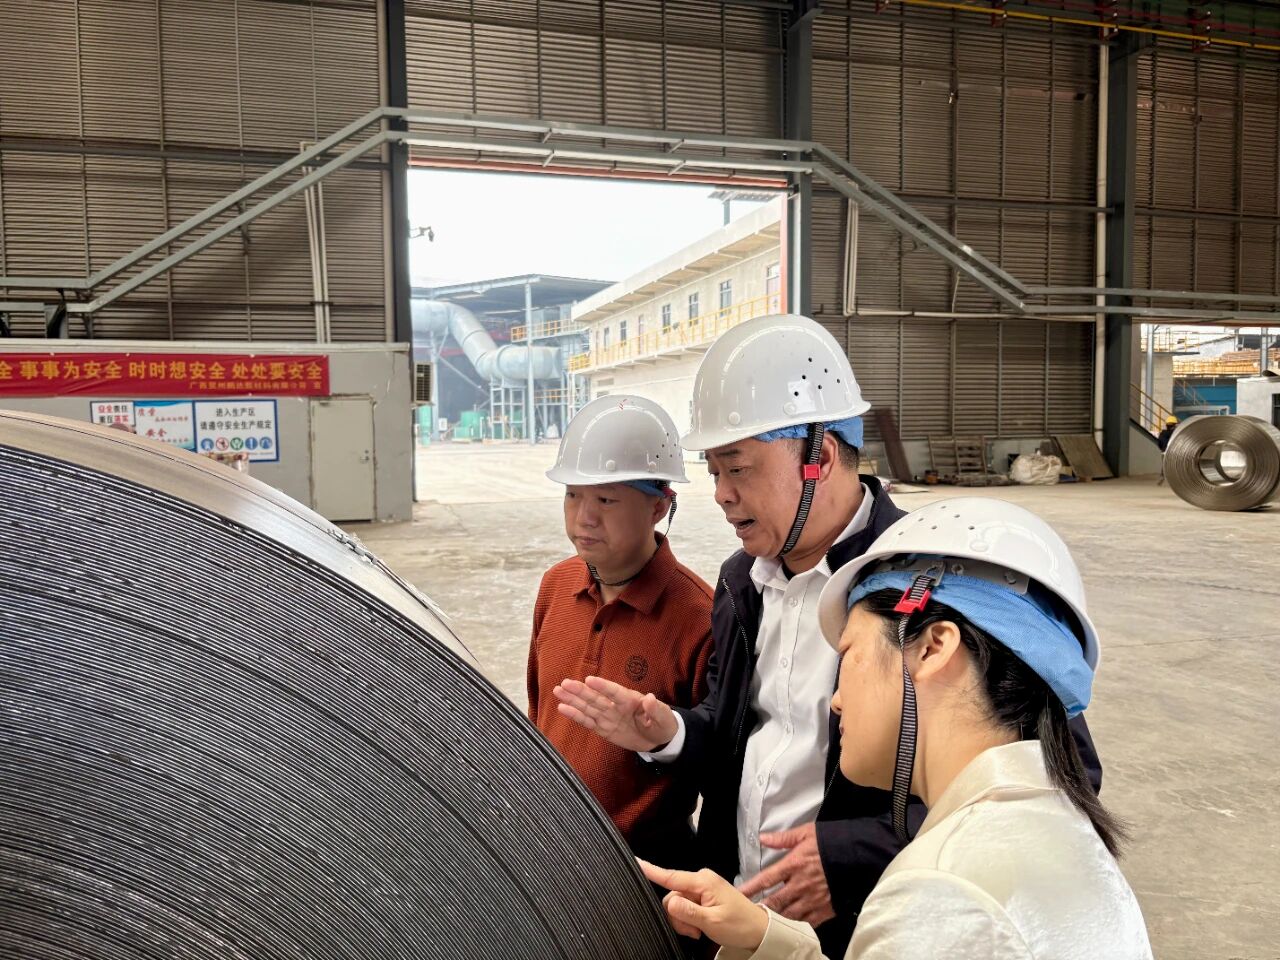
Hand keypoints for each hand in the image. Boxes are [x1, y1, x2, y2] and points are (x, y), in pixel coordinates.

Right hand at [552, 676, 677, 752]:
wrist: (658, 739)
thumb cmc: (662, 724)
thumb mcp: (663, 718)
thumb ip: (655, 709)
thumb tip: (649, 698)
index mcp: (631, 700)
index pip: (615, 692)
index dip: (603, 686)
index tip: (589, 680)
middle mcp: (616, 706)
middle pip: (596, 697)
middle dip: (581, 691)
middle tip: (565, 684)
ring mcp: (608, 716)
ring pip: (588, 707)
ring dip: (573, 700)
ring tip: (558, 691)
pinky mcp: (604, 728)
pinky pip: (588, 721)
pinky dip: (576, 716)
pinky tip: (563, 708)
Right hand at [639, 860, 769, 949]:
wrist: (757, 931)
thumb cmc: (739, 925)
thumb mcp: (713, 922)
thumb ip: (688, 912)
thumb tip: (669, 902)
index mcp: (703, 881)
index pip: (671, 876)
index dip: (650, 870)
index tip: (634, 861)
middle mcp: (700, 880)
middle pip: (672, 896)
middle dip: (677, 916)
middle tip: (694, 931)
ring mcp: (701, 888)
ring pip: (676, 904)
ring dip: (683, 921)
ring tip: (699, 930)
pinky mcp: (702, 896)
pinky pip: (684, 906)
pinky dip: (688, 920)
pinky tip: (698, 927)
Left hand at [737, 823, 834, 926]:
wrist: (860, 856)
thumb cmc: (832, 843)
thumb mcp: (807, 833)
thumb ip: (783, 838)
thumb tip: (763, 837)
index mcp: (794, 864)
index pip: (767, 878)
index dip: (751, 887)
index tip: (739, 893)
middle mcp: (801, 884)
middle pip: (775, 901)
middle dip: (760, 908)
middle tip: (747, 914)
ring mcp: (813, 899)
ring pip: (789, 914)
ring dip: (776, 919)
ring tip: (763, 924)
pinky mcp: (826, 909)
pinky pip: (807, 921)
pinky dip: (796, 925)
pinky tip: (789, 928)